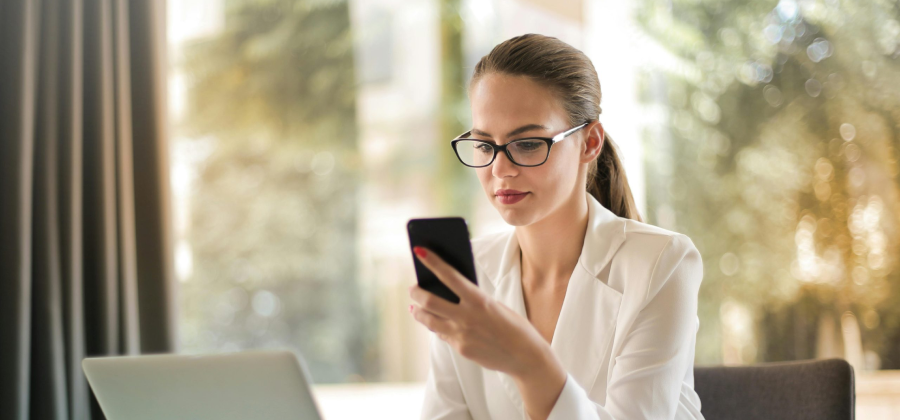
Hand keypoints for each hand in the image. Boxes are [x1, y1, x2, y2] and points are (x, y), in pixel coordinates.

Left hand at [407, 246, 557, 377]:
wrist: (526, 358)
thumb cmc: (514, 327)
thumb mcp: (495, 307)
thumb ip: (472, 301)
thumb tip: (449, 296)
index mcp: (479, 300)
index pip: (449, 276)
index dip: (432, 262)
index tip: (418, 251)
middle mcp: (467, 317)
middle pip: (429, 301)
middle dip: (416, 292)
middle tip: (412, 287)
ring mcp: (461, 335)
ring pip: (429, 320)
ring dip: (418, 312)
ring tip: (414, 307)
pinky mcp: (461, 349)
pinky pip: (442, 335)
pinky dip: (437, 327)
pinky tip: (433, 322)